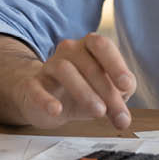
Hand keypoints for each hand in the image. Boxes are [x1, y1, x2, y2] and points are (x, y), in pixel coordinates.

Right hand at [13, 33, 136, 129]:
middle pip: (89, 64)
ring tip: (98, 112)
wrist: (44, 98)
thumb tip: (123, 113)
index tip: (126, 85)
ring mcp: (48, 66)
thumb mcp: (104, 91)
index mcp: (89, 46)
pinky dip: (46, 99)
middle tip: (118, 114)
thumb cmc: (81, 89)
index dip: (116, 64)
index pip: (102, 45)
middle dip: (107, 90)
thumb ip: (118, 96)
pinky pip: (36, 88)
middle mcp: (69, 50)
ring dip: (84, 92)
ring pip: (64, 69)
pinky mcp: (32, 85)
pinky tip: (56, 110)